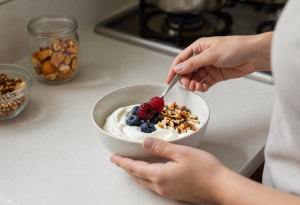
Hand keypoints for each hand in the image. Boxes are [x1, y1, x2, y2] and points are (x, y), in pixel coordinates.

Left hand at [110, 138, 226, 203]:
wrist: (222, 187)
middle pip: (137, 177)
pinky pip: (154, 185)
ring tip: (131, 166)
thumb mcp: (182, 153)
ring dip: (136, 173)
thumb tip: (145, 143)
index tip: (113, 158)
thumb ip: (161, 148)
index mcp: (160, 175)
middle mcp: (161, 186)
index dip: (123, 162)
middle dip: (127, 168)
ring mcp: (168, 191)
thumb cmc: (206, 170)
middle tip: (119, 161)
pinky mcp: (175, 193)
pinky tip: (150, 173)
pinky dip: (147, 177)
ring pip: (145, 182)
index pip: (135, 168)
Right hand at [166, 32, 272, 91]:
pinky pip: (205, 82)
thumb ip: (193, 63)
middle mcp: (203, 57)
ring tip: (197, 87)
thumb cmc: (235, 47)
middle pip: (188, 71)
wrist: (253, 55)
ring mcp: (210, 66)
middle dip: (186, 79)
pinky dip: (203, 86)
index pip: (182, 59)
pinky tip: (204, 87)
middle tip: (188, 85)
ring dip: (195, 84)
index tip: (169, 80)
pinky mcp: (216, 75)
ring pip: (196, 78)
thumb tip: (178, 69)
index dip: (174, 70)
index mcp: (199, 47)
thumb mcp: (210, 55)